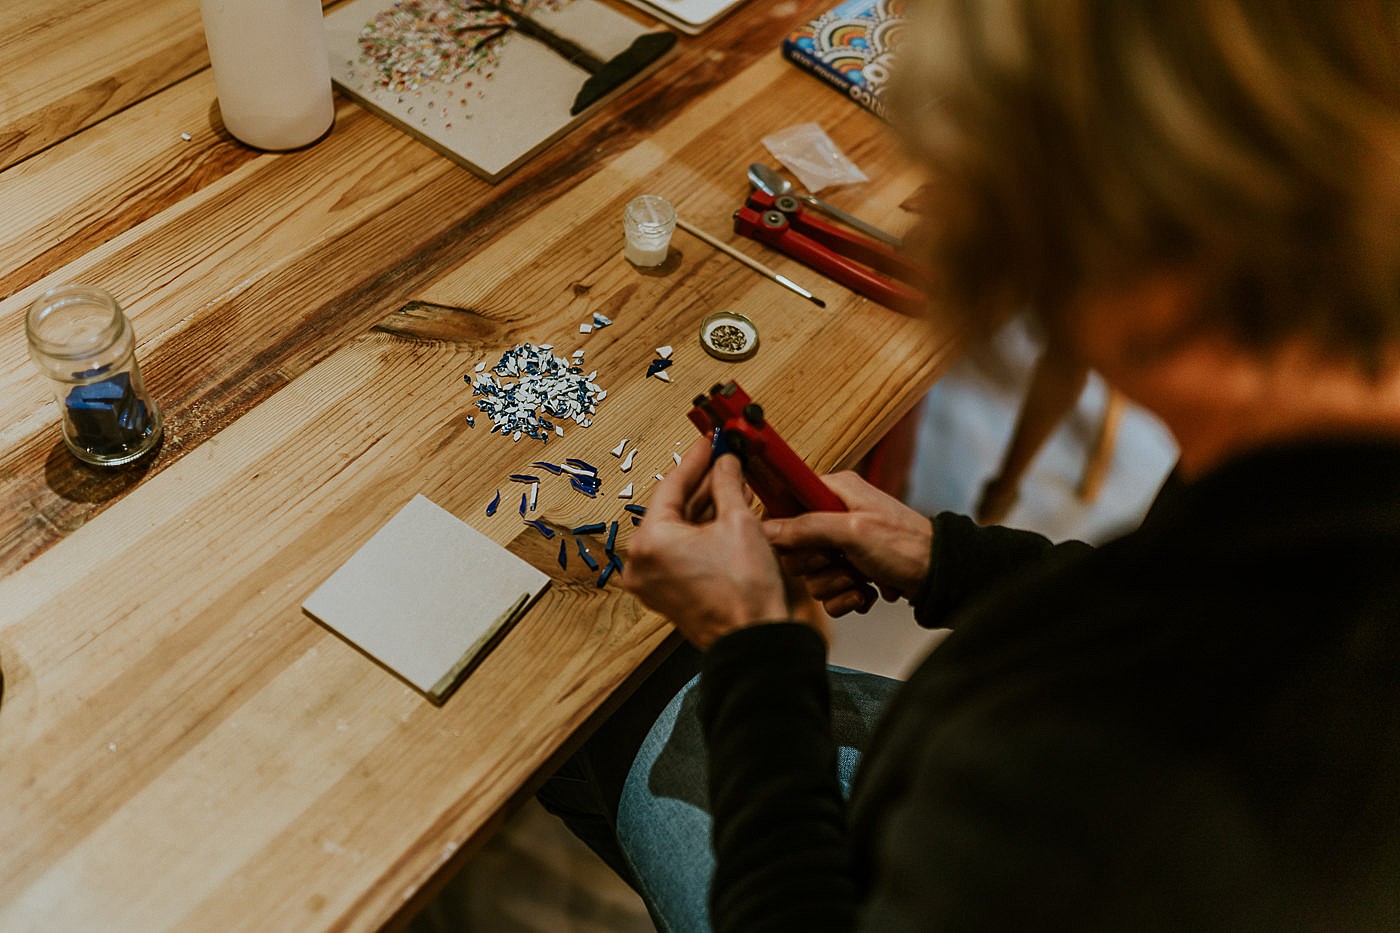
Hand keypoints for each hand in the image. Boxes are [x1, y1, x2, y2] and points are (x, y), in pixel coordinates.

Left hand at [624, 437, 817, 647]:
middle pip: (673, 508)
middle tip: (722, 459)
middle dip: (702, 484)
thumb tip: (726, 464)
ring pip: (679, 530)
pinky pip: (683, 551)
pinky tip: (726, 514)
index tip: (708, 443)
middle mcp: (643, 563)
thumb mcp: (739, 522)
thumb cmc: (745, 595)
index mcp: (649, 542)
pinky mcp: (669, 593)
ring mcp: (654, 581)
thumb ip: (727, 484)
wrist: (756, 642)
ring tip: (731, 484)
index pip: (671, 486)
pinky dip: (703, 533)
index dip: (695, 460)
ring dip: (706, 507)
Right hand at [763, 472, 932, 616]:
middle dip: (817, 565)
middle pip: (795, 548)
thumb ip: (806, 528)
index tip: (803, 545)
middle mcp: (836, 515)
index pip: (786, 505)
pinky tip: (866, 593)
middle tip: (840, 561)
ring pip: (812, 575)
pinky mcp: (852, 571)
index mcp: (834, 492)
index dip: (788, 531)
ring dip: (835, 584)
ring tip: (861, 580)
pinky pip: (829, 592)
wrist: (940, 577)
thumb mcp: (852, 531)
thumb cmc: (905, 546)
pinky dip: (847, 598)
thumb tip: (765, 529)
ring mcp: (844, 546)